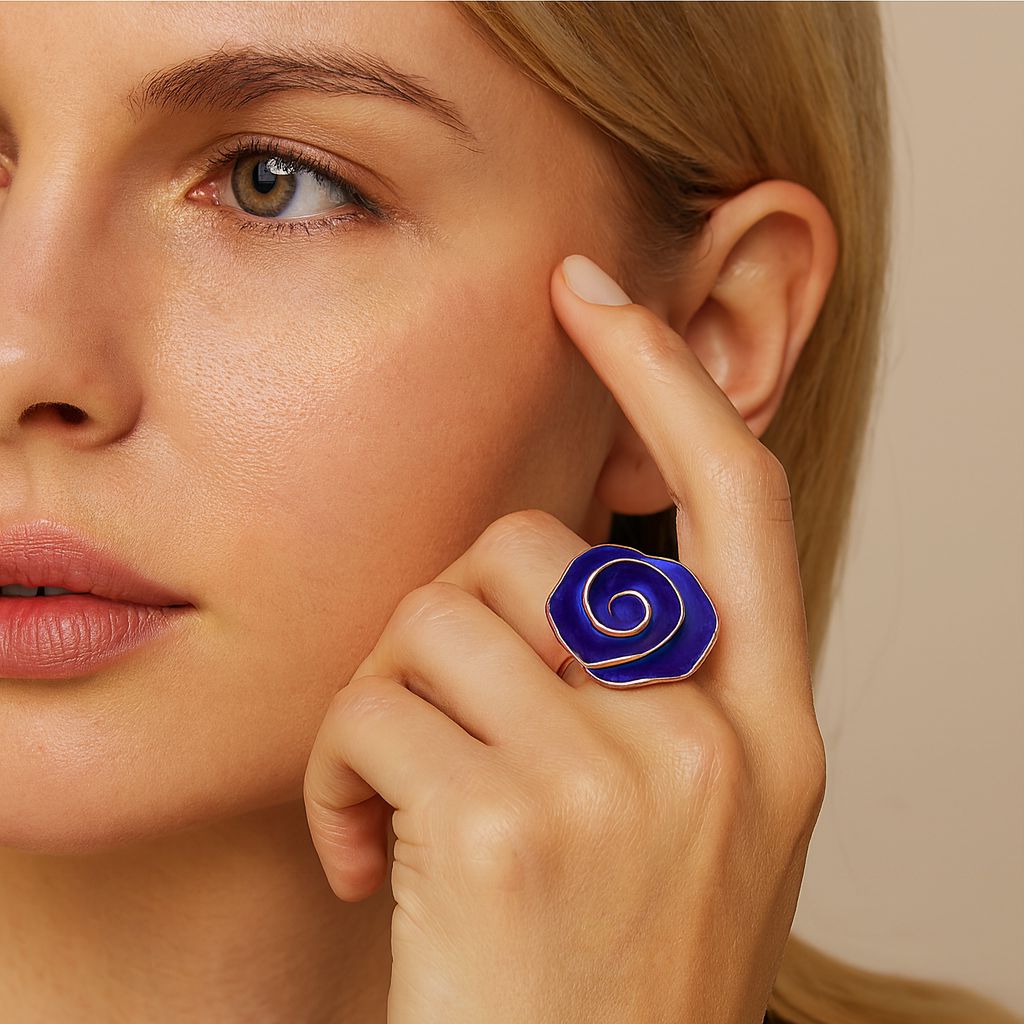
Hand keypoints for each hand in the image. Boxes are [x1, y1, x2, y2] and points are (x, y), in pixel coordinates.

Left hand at [303, 254, 826, 1023]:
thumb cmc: (611, 977)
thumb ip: (646, 690)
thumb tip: (563, 570)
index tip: (592, 293)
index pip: (739, 497)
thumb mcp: (681, 828)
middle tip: (437, 717)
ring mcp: (618, 783)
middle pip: (536, 550)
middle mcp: (710, 741)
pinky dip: (340, 772)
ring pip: (438, 616)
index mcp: (766, 731)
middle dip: (453, 612)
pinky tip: (367, 855)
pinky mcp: (508, 828)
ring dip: (385, 700)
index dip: (667, 377)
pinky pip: (377, 704)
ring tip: (396, 804)